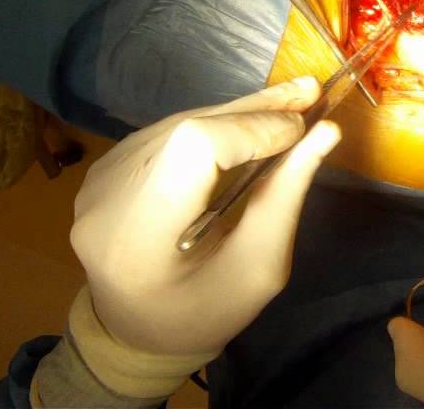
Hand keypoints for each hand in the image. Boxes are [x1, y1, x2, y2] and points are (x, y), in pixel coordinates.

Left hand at [70, 77, 339, 358]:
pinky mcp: (104, 169)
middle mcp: (106, 199)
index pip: (192, 149)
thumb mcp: (258, 270)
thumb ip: (285, 199)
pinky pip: (165, 134)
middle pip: (185, 128)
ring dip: (236, 115)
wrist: (136, 332)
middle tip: (309, 92)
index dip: (251, 128)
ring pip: (177, 123)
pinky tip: (247, 127)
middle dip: (253, 110)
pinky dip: (210, 128)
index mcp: (138, 238)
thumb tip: (325, 132)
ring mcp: (98, 180)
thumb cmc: (205, 312)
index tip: (302, 130)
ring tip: (288, 106)